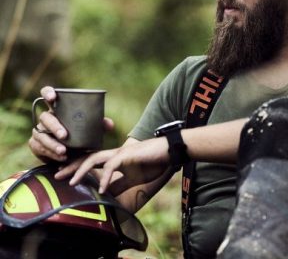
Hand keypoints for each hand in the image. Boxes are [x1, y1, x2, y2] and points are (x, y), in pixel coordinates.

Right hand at [28, 86, 114, 161]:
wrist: (70, 153)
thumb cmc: (80, 134)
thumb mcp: (90, 128)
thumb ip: (99, 124)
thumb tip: (110, 125)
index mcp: (58, 108)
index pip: (48, 94)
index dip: (48, 93)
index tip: (51, 97)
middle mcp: (47, 118)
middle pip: (45, 117)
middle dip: (54, 126)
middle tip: (64, 135)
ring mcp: (39, 130)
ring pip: (41, 135)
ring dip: (52, 144)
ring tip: (64, 151)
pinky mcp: (35, 144)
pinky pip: (39, 148)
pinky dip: (50, 153)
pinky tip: (61, 158)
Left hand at [55, 137, 170, 194]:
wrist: (170, 152)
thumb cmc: (154, 162)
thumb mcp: (133, 178)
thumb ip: (119, 184)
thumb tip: (105, 194)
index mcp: (114, 158)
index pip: (90, 161)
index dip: (76, 168)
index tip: (63, 176)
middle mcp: (114, 153)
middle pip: (87, 158)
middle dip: (71, 166)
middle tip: (57, 176)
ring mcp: (120, 153)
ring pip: (94, 159)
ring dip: (81, 170)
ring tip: (72, 182)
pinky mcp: (127, 155)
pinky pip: (111, 166)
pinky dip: (105, 178)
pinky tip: (101, 188)